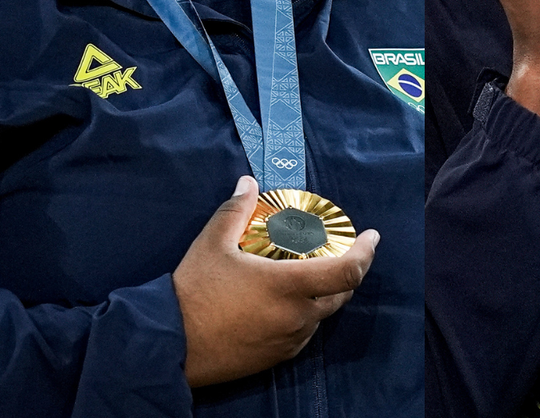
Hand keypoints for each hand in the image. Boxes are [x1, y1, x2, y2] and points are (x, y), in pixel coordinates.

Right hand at [172, 176, 379, 387]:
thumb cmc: (192, 292)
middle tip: (340, 253)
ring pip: (322, 315)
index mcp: (288, 286)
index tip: (372, 236)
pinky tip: (287, 304)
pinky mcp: (276, 358)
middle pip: (341, 294)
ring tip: (310, 275)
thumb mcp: (212, 244)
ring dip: (324, 295)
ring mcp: (288, 340)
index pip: (348, 272)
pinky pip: (303, 334)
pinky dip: (305, 316)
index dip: (366, 252)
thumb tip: (249, 182)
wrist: (167, 345)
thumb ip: (235, 210)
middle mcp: (297, 316)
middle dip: (347, 272)